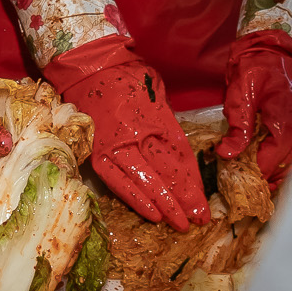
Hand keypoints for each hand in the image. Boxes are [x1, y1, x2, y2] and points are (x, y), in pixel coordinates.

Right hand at [46, 35, 208, 226]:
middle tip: (197, 219)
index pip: (180, 157)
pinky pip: (117, 181)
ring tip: (178, 223)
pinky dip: (134, 199)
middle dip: (184, 199)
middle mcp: (137, 135)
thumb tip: (178, 156)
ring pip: (143, 182)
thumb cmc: (127, 77)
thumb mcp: (158, 94)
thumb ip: (167, 125)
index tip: (203, 201)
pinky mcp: (96, 153)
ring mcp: (114, 145)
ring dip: (163, 205)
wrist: (88, 67)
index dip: (192, 182)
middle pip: (166, 173)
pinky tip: (150, 214)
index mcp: (156, 118)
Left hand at [218, 31, 291, 183]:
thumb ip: (238, 127)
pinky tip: (278, 162)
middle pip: (291, 164)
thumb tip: (227, 154)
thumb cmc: (258, 67)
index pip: (275, 158)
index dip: (259, 171)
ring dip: (284, 171)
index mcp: (287, 118)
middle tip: (251, 181)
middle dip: (271, 175)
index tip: (243, 176)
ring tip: (264, 176)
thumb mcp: (240, 94)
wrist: (278, 48)